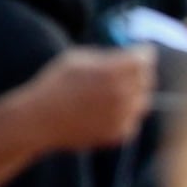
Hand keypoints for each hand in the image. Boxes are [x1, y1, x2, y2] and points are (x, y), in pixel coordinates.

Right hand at [6, 46, 150, 154]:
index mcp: (113, 71)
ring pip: (143, 100)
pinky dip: (123, 115)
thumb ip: (106, 56)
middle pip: (147, 78)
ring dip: (131, 95)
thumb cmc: (53, 85)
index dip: (140, 54)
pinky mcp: (121, 132)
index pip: (146, 58)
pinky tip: (102, 112)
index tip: (136, 55)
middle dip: (137, 74)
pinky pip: (133, 119)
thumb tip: (128, 55)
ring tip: (106, 95)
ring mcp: (124, 115)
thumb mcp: (76, 59)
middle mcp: (123, 93)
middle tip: (119, 75)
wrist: (39, 120)